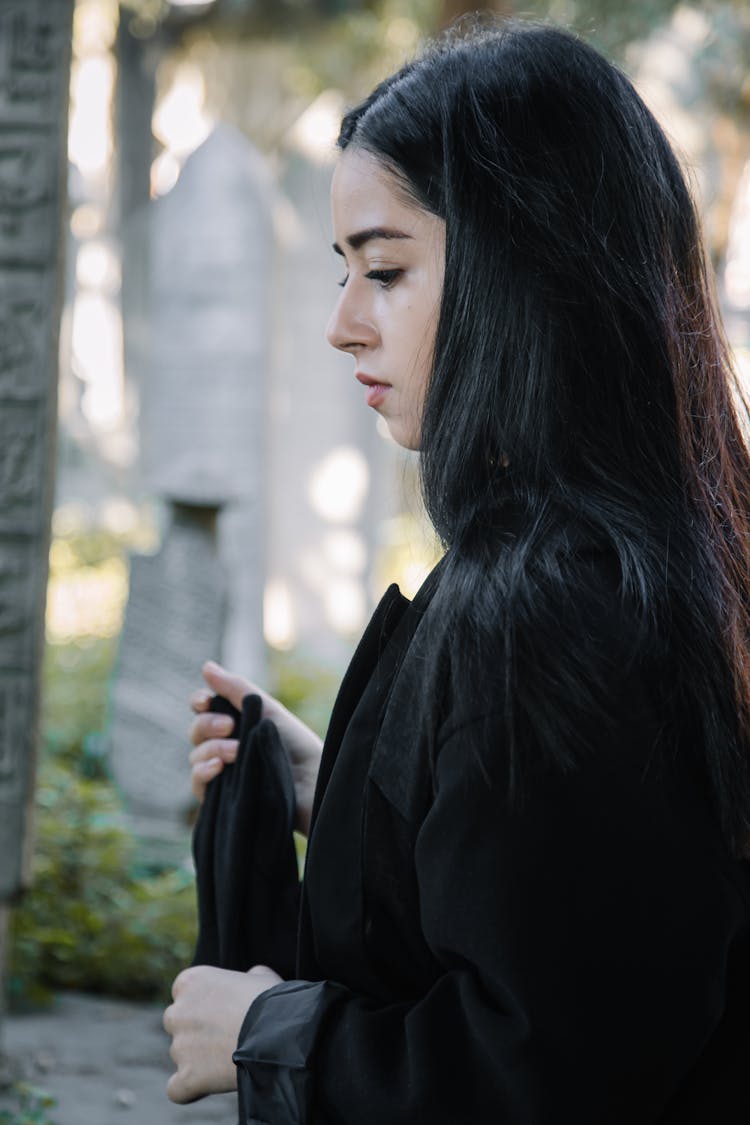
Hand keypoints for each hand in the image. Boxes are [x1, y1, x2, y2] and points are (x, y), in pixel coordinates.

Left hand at [163, 964, 281, 1102]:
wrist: (278, 1033)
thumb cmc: (272, 1001)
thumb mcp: (260, 977)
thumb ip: (246, 977)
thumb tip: (251, 978)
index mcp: (191, 981)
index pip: (186, 994)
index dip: (205, 1004)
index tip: (224, 1012)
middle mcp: (178, 1011)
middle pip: (178, 1023)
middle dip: (196, 1030)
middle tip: (225, 1036)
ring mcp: (179, 1046)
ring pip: (181, 1055)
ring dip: (198, 1058)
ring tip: (229, 1059)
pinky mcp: (186, 1076)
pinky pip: (177, 1089)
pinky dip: (189, 1089)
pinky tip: (206, 1086)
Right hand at [189, 661, 322, 834]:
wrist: (312, 781)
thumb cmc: (295, 744)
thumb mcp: (267, 709)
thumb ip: (236, 688)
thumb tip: (206, 666)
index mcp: (235, 722)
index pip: (203, 708)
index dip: (199, 702)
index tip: (206, 701)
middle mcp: (224, 745)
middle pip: (196, 730)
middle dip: (207, 724)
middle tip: (230, 726)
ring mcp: (222, 772)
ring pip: (196, 755)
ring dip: (213, 748)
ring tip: (236, 751)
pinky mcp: (221, 798)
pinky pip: (197, 783)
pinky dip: (203, 772)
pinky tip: (219, 768)